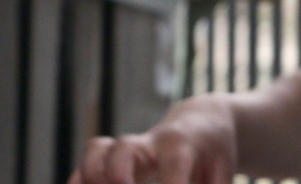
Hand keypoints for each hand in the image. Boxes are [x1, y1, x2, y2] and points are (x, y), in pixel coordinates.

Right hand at [69, 94, 236, 183]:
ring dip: (89, 176)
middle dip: (116, 173)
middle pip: (124, 147)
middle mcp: (151, 142)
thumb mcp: (223, 171)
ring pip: (97, 150)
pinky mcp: (113, 159)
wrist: (202, 122)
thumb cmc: (215, 151)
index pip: (174, 162)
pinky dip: (77, 182)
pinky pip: (85, 166)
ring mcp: (128, 149)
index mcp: (182, 143)